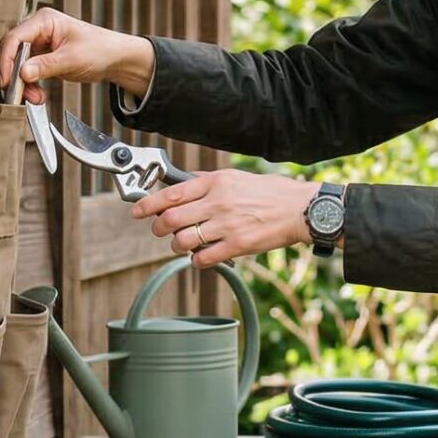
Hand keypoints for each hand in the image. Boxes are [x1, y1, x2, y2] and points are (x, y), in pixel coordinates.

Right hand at [0, 7, 154, 102]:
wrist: (115, 59)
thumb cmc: (100, 49)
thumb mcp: (72, 59)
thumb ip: (46, 66)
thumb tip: (22, 73)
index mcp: (44, 20)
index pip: (15, 37)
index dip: (6, 60)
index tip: (6, 80)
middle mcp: (38, 30)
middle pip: (11, 51)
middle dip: (13, 74)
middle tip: (16, 92)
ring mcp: (39, 44)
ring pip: (17, 64)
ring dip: (22, 83)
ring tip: (34, 97)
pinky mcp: (41, 57)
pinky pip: (26, 72)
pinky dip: (29, 85)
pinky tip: (37, 94)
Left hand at [135, 170, 324, 267]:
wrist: (300, 209)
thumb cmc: (270, 193)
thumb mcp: (236, 177)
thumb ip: (208, 181)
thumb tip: (181, 183)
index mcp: (216, 182)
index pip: (172, 193)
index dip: (148, 204)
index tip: (137, 211)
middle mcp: (219, 202)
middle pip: (171, 219)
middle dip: (158, 228)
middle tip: (160, 230)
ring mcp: (227, 225)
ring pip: (183, 240)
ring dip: (176, 245)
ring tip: (183, 244)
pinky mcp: (238, 245)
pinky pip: (203, 258)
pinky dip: (196, 260)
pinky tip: (202, 255)